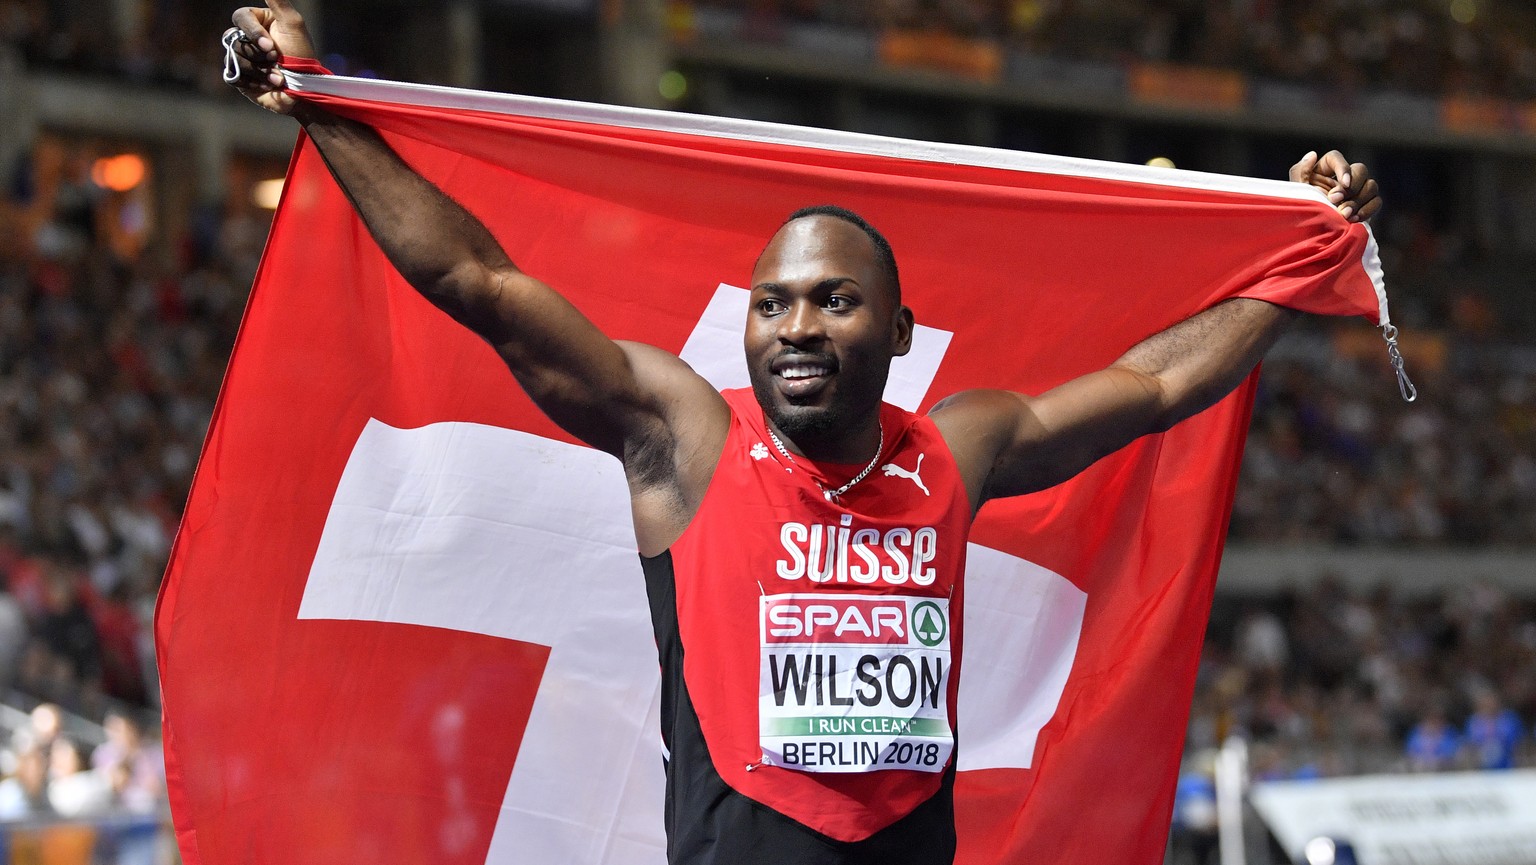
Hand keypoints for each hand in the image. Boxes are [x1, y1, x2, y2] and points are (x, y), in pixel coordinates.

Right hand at [226, 0, 317, 114]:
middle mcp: (246, 39)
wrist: (304, 89)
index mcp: (257, 23)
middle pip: (234, 38)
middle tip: (275, 59)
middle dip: (257, 54)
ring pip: (234, 58)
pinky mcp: (240, 78)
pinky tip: (268, 85)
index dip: (253, 32)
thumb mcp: (293, 23)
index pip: (241, 17)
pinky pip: (234, 76)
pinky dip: (253, 82)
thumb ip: (278, 1)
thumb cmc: (301, 54)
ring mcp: (241, 58)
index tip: (270, 46)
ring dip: (259, 70)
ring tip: (277, 77)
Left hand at [1290, 150, 1380, 222]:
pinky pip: (1377, 201)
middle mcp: (1342, 178)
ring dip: (1359, 200)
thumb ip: (1300, 172)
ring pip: (1371, 185)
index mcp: (1323, 171)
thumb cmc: (1301, 213)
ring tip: (1344, 214)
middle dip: (1351, 187)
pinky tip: (1354, 219)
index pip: (1336, 158)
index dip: (1343, 168)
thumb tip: (1312, 154)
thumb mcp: (1297, 193)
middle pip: (1360, 169)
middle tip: (1336, 201)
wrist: (1310, 238)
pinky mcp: (1365, 205)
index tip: (1344, 183)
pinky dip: (1368, 210)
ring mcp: (1356, 191)